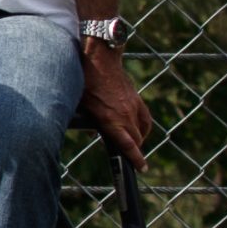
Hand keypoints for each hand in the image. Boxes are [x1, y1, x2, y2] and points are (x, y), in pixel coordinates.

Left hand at [80, 42, 151, 168]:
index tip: (142, 168)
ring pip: (143, 130)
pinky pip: (145, 118)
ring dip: (139, 139)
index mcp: (111, 119)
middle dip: (134, 151)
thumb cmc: (86, 82)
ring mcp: (133, 106)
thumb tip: (90, 134)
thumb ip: (86, 122)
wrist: (100, 59)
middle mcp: (125, 115)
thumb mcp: (81, 105)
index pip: (128, 144)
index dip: (136, 158)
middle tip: (129, 158)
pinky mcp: (136, 99)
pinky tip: (138, 129)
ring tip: (133, 145)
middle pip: (137, 140)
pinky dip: (143, 127)